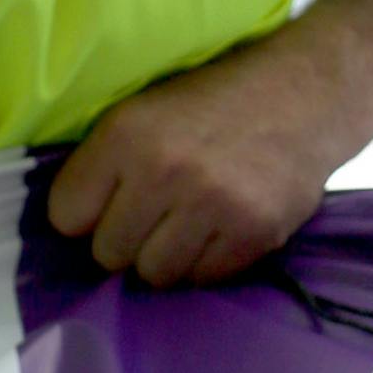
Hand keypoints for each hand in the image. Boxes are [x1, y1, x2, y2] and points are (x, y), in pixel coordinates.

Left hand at [44, 35, 358, 285]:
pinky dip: (205, 262)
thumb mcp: (144, 110)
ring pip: (154, 274)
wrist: (306, 93)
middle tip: (153, 214)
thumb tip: (68, 231)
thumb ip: (104, 164)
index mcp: (126, 134)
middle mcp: (165, 170)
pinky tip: (219, 227)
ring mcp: (212, 205)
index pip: (66, 216)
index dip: (85, 215)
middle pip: (107, 254)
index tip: (107, 203)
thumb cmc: (213, 102)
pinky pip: (203, 279)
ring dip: (164, 256)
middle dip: (124, 240)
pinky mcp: (253, 233)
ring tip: (186, 223)